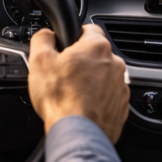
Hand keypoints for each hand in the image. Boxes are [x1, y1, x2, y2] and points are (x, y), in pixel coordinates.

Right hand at [28, 24, 128, 143]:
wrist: (77, 133)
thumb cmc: (61, 99)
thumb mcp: (39, 60)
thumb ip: (42, 38)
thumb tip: (46, 34)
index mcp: (96, 47)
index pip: (88, 28)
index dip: (73, 36)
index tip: (65, 47)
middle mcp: (114, 63)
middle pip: (96, 54)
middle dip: (81, 61)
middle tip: (64, 73)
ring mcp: (120, 85)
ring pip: (103, 75)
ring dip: (90, 80)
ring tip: (72, 92)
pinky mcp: (121, 105)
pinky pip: (108, 95)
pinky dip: (97, 98)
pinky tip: (82, 105)